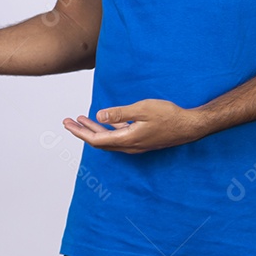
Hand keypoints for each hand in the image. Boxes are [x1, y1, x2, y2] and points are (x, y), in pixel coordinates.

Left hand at [62, 99, 205, 153]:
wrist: (189, 126)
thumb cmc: (169, 116)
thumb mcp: (143, 109)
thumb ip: (120, 113)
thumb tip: (99, 114)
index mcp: (127, 139)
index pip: (97, 139)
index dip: (80, 132)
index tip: (68, 124)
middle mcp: (128, 145)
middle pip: (98, 141)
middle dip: (81, 131)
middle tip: (67, 122)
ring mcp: (135, 143)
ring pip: (107, 139)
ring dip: (93, 129)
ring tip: (80, 119)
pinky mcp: (140, 139)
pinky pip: (117, 136)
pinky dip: (107, 128)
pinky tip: (104, 119)